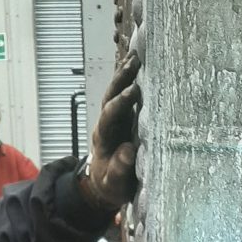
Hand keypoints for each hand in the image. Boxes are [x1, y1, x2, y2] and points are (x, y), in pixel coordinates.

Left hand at [82, 53, 140, 210]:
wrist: (104, 185)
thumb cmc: (111, 187)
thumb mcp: (114, 185)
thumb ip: (119, 170)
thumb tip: (128, 151)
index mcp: (103, 139)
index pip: (109, 116)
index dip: (121, 103)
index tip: (134, 91)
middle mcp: (106, 124)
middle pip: (109, 96)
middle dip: (121, 79)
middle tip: (135, 61)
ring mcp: (112, 119)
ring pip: (115, 92)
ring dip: (124, 73)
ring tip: (137, 55)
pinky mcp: (121, 118)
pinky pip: (123, 95)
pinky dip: (129, 79)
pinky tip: (138, 63)